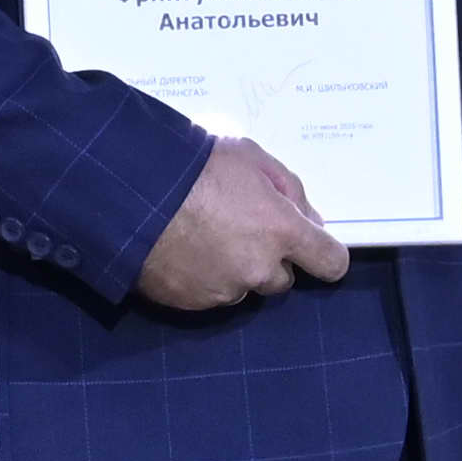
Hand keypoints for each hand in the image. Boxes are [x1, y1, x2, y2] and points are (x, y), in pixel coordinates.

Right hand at [133, 137, 350, 312]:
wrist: (130, 191)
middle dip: (269, 257)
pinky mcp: (193, 303)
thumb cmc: (193, 165)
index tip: (312, 246)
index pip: (330, 262)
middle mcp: (259, 269)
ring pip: (244, 287)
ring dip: (235, 269)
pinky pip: (211, 295)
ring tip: (204, 236)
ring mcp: (224, 290)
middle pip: (283, 278)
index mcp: (281, 231)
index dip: (325, 254)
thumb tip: (309, 219)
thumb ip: (289, 190)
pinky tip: (184, 251)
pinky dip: (204, 278)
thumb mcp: (251, 156)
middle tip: (239, 226)